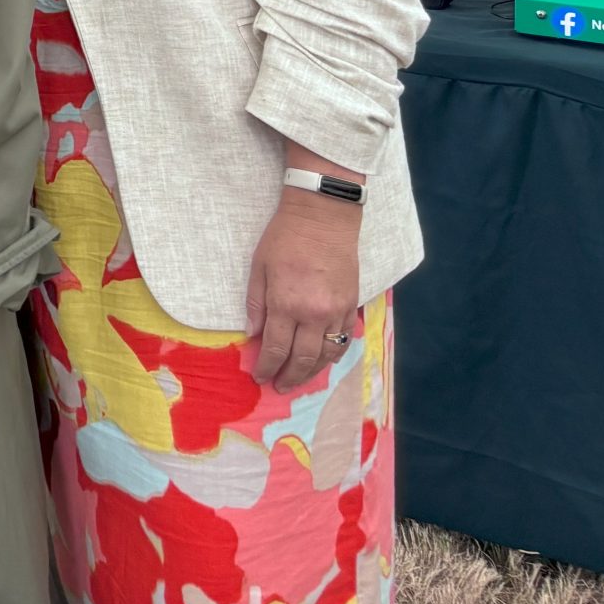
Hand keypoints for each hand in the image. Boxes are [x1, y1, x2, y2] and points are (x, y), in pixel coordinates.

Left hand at [242, 190, 363, 391]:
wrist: (323, 217)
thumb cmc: (284, 238)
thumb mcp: (259, 267)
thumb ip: (256, 304)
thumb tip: (252, 334)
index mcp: (286, 304)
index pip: (275, 348)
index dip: (266, 367)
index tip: (260, 377)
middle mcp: (314, 314)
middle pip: (302, 359)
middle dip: (289, 376)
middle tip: (279, 387)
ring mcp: (336, 311)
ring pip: (327, 355)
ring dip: (313, 372)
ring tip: (300, 380)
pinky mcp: (351, 305)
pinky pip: (344, 339)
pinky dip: (333, 355)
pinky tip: (324, 361)